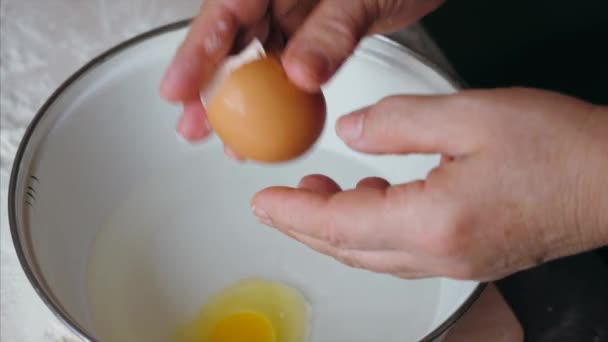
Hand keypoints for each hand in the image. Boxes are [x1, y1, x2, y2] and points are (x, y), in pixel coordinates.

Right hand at [160, 0, 442, 143]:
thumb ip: (330, 32)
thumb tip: (298, 75)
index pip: (227, 8)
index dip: (196, 51)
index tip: (178, 88)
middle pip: (230, 40)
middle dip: (207, 87)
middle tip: (191, 127)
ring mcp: (294, 12)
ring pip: (254, 60)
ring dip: (238, 102)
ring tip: (225, 141)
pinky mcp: (312, 33)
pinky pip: (285, 68)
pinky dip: (275, 99)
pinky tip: (267, 127)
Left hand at [251, 88, 607, 280]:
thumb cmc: (559, 148)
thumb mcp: (469, 115)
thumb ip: (398, 123)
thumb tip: (352, 134)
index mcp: (434, 222)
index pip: (339, 223)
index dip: (294, 211)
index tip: (262, 202)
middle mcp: (440, 254)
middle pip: (348, 247)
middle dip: (303, 225)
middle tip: (274, 205)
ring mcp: (455, 262)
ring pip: (371, 254)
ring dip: (334, 227)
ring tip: (314, 192)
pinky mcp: (468, 256)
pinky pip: (400, 250)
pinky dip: (368, 228)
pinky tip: (368, 197)